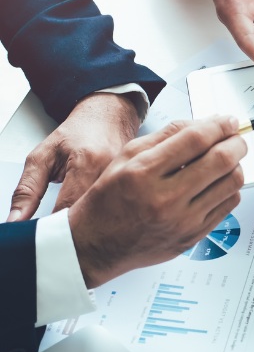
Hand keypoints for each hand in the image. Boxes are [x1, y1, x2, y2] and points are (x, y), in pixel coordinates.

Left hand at [7, 93, 141, 222]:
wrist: (109, 116)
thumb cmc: (79, 132)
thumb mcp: (43, 155)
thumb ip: (27, 189)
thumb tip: (17, 219)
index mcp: (87, 162)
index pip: (68, 208)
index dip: (55, 227)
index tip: (47, 235)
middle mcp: (112, 171)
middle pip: (92, 216)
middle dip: (75, 229)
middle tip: (63, 232)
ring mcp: (129, 178)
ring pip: (108, 216)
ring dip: (93, 223)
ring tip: (83, 222)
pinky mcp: (138, 184)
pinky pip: (120, 209)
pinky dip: (107, 216)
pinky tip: (101, 214)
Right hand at [68, 116, 246, 287]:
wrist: (95, 246)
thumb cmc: (109, 199)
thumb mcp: (126, 156)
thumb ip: (167, 135)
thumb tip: (206, 122)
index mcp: (144, 172)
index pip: (195, 140)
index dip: (219, 125)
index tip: (228, 121)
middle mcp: (165, 198)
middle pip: (221, 160)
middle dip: (236, 143)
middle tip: (236, 138)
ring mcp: (182, 220)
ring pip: (231, 183)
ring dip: (236, 165)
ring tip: (228, 160)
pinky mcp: (193, 236)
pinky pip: (228, 205)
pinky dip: (230, 188)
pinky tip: (218, 183)